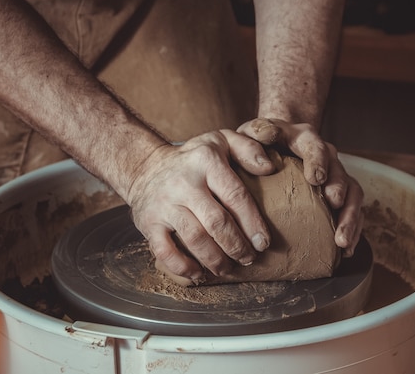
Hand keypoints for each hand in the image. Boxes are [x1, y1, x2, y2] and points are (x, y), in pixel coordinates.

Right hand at [126, 130, 274, 282]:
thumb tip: (269, 168)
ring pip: (195, 239)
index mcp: (206, 161)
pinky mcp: (148, 222)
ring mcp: (164, 204)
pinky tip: (199, 273)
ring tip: (227, 268)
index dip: (253, 223)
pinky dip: (183, 267)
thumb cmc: (192, 159)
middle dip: (237, 246)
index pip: (235, 195)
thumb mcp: (221, 141)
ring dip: (216, 260)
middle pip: (217, 222)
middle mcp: (183, 182)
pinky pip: (165, 251)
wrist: (145, 167)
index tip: (263, 243)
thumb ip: (248, 149)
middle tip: (248, 258)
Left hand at [237, 118, 362, 256]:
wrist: (273, 145)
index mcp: (305, 139)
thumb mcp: (252, 132)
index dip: (318, 161)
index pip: (316, 146)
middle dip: (340, 189)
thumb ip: (256, 133)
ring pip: (353, 195)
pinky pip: (352, 213)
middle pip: (340, 172)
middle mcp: (326, 156)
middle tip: (334, 204)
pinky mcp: (338, 197)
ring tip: (341, 240)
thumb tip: (266, 156)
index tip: (315, 178)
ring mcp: (335, 177)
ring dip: (350, 217)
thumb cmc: (259, 142)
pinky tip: (345, 250)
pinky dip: (352, 231)